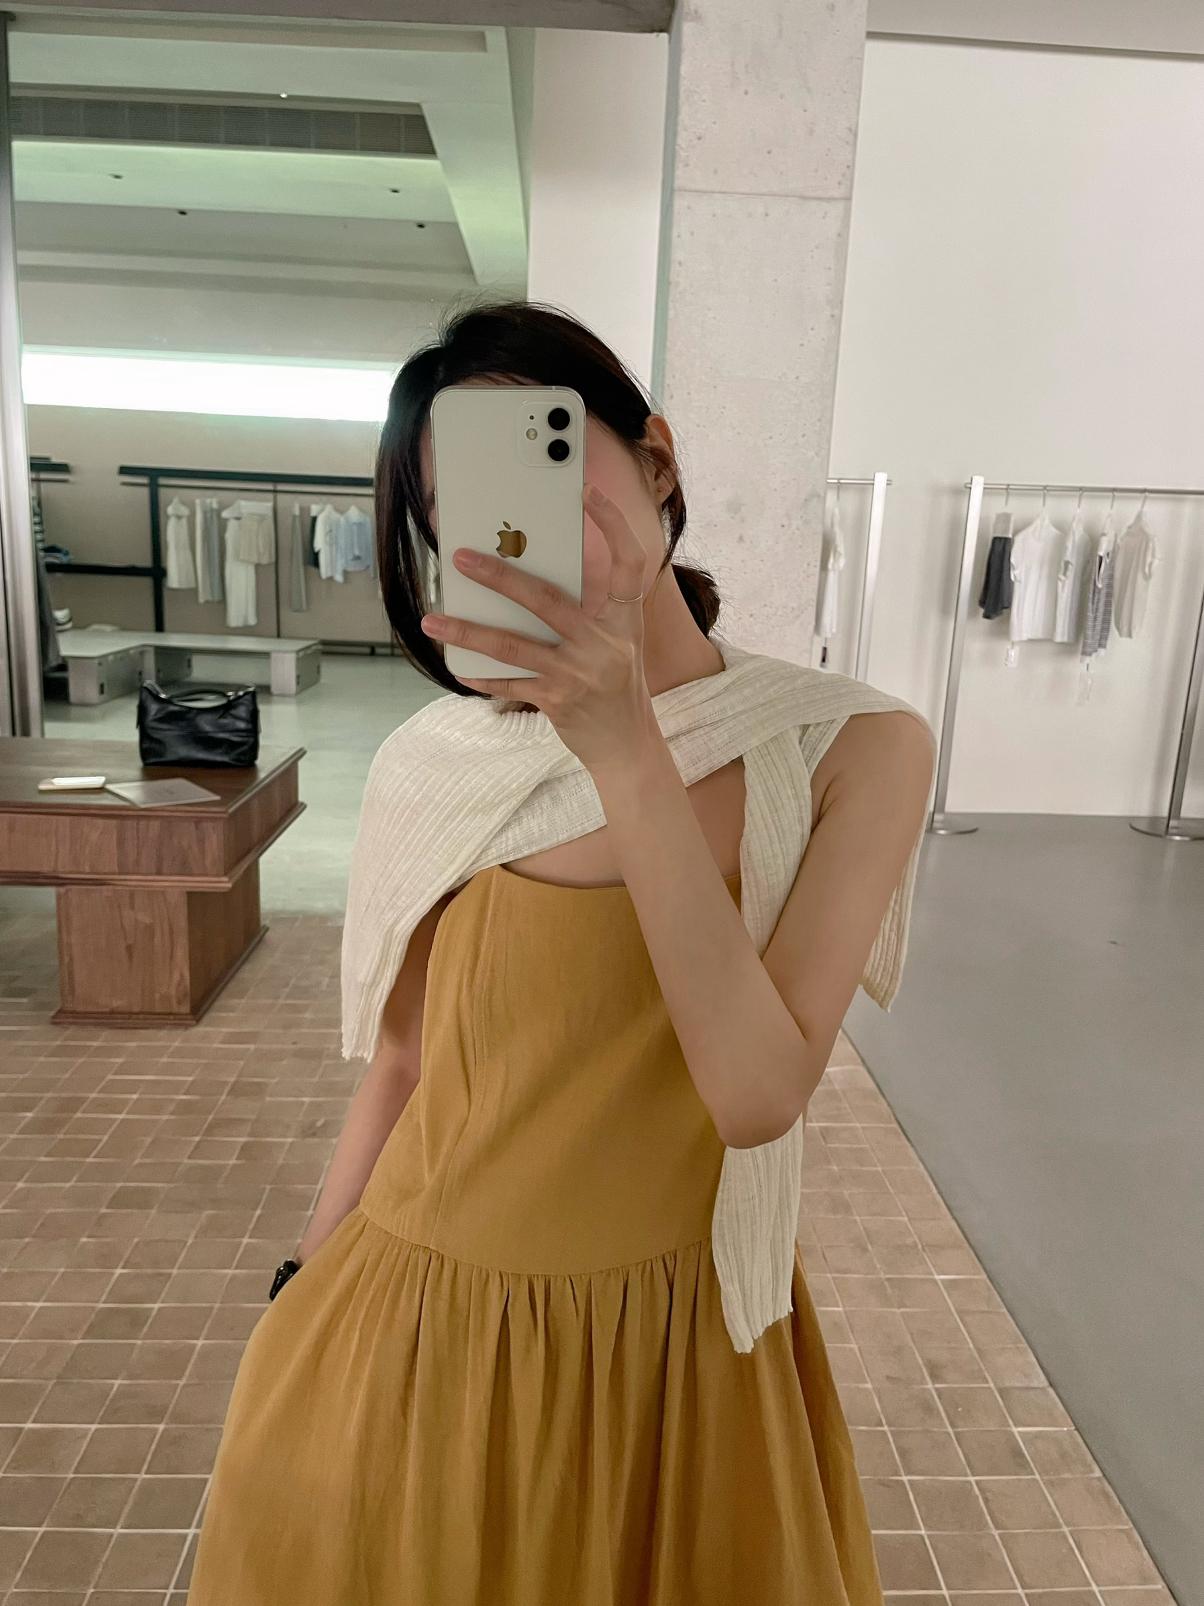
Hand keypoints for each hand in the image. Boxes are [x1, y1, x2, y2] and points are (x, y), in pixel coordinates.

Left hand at [420, 483, 660, 773]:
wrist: (628, 744)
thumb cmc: (615, 683)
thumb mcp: (614, 640)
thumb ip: (584, 611)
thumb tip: (523, 581)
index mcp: (625, 619)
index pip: (629, 562)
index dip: (613, 524)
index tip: (588, 493)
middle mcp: (605, 642)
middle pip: (546, 599)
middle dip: (499, 576)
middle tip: (461, 557)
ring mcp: (581, 673)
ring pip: (513, 645)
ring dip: (468, 631)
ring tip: (433, 619)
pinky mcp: (559, 700)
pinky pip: (510, 683)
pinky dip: (481, 675)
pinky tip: (457, 666)